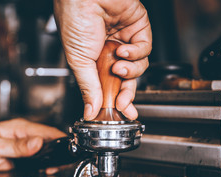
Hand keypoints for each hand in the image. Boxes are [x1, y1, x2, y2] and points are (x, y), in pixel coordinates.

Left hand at [0, 118, 65, 171]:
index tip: (68, 152)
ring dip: (51, 160)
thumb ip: (16, 146)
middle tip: (60, 166)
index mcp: (19, 128)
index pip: (48, 132)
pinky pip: (35, 159)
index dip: (61, 142)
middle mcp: (23, 135)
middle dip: (58, 153)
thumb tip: (38, 143)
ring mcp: (21, 145)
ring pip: (44, 151)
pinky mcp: (18, 155)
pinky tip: (44, 171)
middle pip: (49, 142)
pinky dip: (42, 165)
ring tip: (54, 169)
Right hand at [54, 0, 151, 119]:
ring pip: (138, 67)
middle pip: (126, 80)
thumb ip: (88, 87)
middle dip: (126, 93)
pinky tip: (123, 49)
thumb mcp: (78, 61)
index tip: (120, 114)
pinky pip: (145, 49)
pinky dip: (136, 52)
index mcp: (93, 60)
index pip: (108, 85)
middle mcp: (110, 51)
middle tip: (124, 103)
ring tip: (117, 65)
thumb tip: (90, 110)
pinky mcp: (138, 28)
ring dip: (129, 70)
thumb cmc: (75, 18)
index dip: (115, 101)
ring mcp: (125, 40)